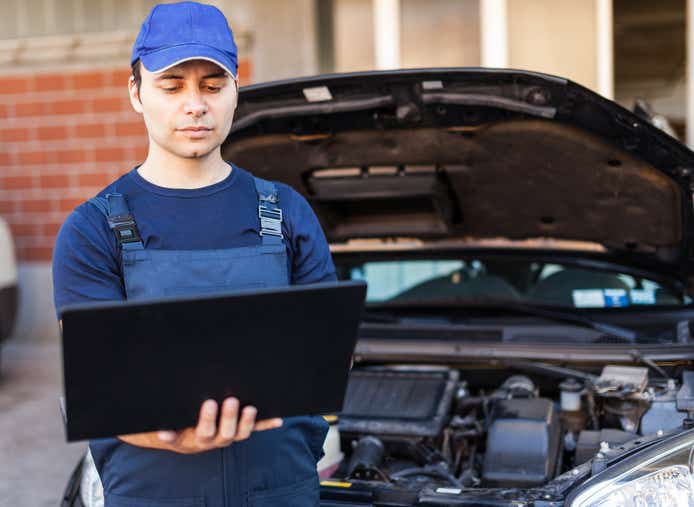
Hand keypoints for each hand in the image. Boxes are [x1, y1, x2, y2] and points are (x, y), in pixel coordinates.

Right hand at [118, 398, 282, 453]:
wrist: (180, 436)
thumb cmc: (174, 426)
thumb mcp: (167, 428)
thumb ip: (165, 430)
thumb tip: (162, 433)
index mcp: (195, 438)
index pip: (203, 432)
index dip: (207, 420)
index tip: (209, 403)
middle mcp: (214, 440)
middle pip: (224, 433)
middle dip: (229, 417)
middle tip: (232, 400)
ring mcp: (228, 435)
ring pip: (240, 433)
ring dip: (247, 422)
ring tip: (250, 408)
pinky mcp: (239, 430)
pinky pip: (255, 429)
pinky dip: (267, 424)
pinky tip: (278, 419)